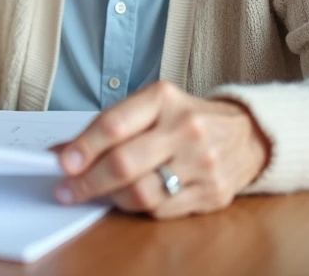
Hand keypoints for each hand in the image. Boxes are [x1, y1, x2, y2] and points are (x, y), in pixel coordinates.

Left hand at [53, 81, 269, 218]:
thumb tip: (64, 153)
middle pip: (124, 163)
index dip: (83, 147)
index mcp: (164, 98)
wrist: (247, 135)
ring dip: (111, 197)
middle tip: (67, 189)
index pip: (114, 125)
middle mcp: (185, 128)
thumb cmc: (186, 119)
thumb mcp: (151, 107)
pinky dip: (139, 208)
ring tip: (101, 192)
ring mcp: (202, 163)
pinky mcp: (212, 193)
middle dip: (87, 181)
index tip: (61, 163)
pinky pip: (161, 210)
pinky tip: (133, 197)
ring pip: (141, 193)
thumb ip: (109, 127)